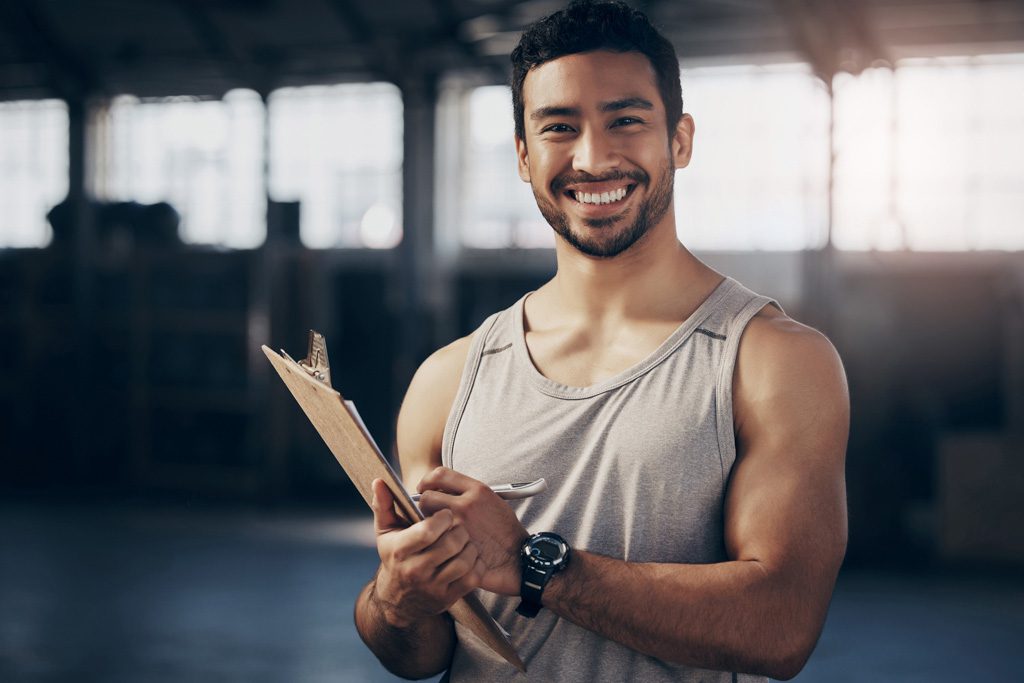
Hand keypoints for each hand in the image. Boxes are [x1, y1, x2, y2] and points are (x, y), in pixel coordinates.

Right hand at [370, 479, 484, 626]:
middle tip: (458, 526)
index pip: (428, 530)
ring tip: (464, 541)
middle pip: (450, 543)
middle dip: (459, 530)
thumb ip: (384, 505)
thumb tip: (379, 480)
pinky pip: (472, 578)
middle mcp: (415, 571)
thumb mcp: (385, 532)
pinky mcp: (448, 598)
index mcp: (400, 551)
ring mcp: (433, 587)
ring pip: (464, 560)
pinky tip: (470, 557)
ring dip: (469, 547)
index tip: (446, 514)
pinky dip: (476, 565)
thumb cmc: (394, 556)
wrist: (398, 600)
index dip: (443, 517)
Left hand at [416, 467, 528, 596]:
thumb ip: (467, 493)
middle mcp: (467, 505)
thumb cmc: (505, 531)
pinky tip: (440, 545)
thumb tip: (442, 490)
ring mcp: (460, 527)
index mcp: (477, 490)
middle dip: (425, 505)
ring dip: (427, 524)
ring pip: (426, 520)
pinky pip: (434, 540)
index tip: (424, 488)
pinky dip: (433, 542)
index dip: (427, 481)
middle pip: (427, 497)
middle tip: (430, 513)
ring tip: (436, 530)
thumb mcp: (491, 501)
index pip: (440, 474)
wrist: (519, 557)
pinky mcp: (456, 546)